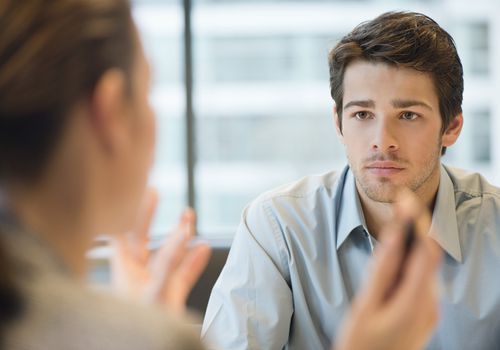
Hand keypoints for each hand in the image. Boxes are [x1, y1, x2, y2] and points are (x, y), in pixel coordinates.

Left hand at [111, 188, 211, 312]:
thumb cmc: (140, 329)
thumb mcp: (156, 291)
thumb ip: (170, 261)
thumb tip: (182, 231)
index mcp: (125, 272)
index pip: (120, 234)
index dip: (122, 212)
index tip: (129, 191)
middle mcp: (137, 275)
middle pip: (140, 237)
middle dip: (147, 215)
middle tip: (153, 192)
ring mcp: (154, 284)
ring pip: (166, 253)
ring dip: (178, 234)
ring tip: (188, 216)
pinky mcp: (170, 296)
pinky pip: (183, 273)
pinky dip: (194, 260)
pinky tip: (203, 247)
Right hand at [334, 190, 441, 349]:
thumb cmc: (360, 344)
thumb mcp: (365, 305)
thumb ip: (382, 270)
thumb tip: (393, 237)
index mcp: (415, 302)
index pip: (426, 251)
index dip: (419, 221)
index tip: (407, 199)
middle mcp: (429, 306)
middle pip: (428, 257)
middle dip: (417, 227)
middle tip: (402, 203)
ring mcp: (428, 312)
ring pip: (424, 269)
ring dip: (413, 245)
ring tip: (398, 221)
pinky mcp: (422, 316)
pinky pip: (420, 282)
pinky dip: (410, 263)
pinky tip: (396, 256)